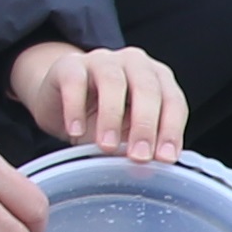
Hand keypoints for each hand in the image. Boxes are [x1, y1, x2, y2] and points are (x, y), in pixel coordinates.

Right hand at [8, 37, 187, 164]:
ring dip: (112, 118)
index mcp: (158, 78)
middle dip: (145, 125)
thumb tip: (147, 171)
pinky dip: (75, 109)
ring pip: (113, 82)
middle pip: (147, 89)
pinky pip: (74, 83)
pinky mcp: (69, 65)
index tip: (164, 158)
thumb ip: (139, 145)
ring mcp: (101, 60)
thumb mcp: (126, 133)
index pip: (173, 101)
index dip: (171, 130)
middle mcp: (134, 63)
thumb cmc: (99, 117)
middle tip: (139, 156)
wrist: (59, 100)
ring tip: (107, 146)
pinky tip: (75, 131)